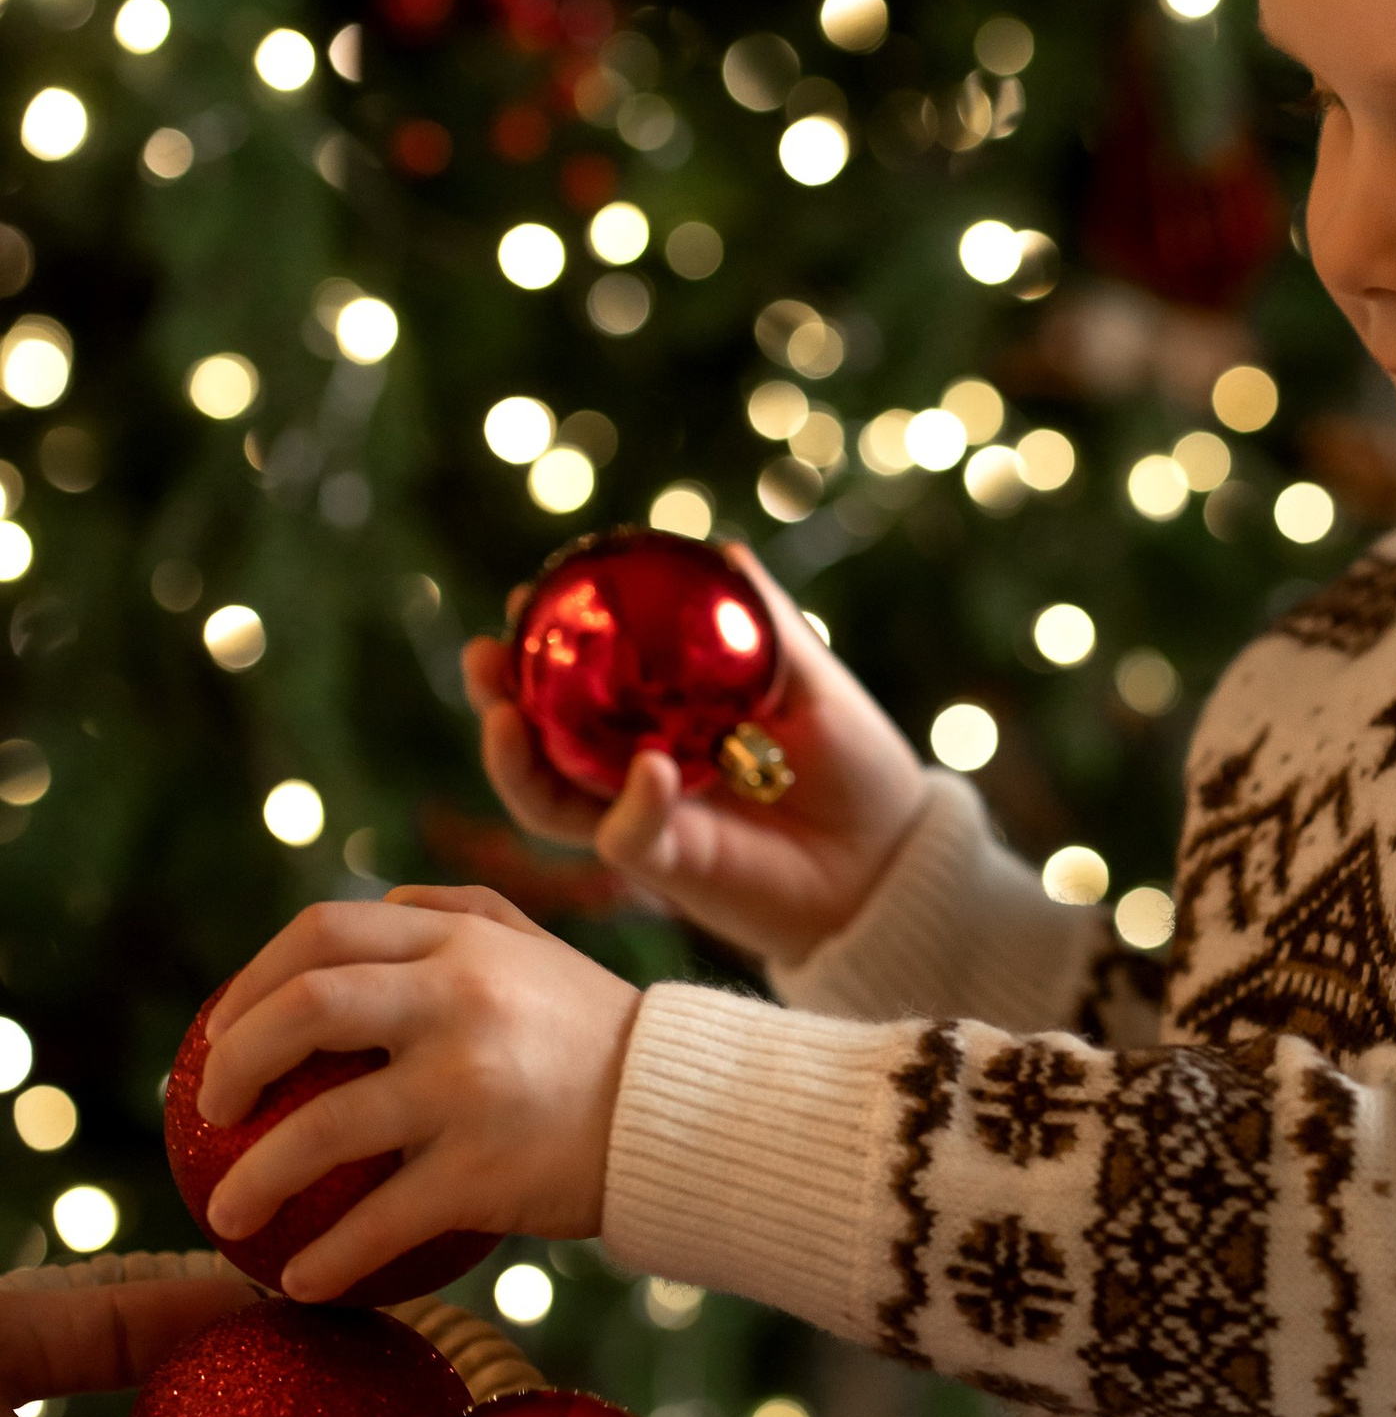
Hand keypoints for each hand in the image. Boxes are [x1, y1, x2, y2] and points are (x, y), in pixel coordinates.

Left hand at [197, 889, 636, 1300]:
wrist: (688, 1115)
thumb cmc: (598, 1035)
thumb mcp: (535, 946)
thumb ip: (456, 914)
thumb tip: (370, 914)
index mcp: (462, 939)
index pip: (322, 933)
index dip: (250, 982)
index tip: (220, 1035)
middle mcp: (461, 998)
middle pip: (303, 1011)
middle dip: (233, 1065)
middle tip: (211, 1112)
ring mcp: (472, 1085)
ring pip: (323, 1130)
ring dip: (255, 1181)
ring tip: (227, 1216)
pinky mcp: (487, 1170)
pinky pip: (380, 1221)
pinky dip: (327, 1258)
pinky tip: (298, 1279)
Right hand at [465, 544, 927, 969]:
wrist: (892, 859)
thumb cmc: (855, 767)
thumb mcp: (812, 681)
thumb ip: (766, 625)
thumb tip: (726, 551)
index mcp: (658, 715)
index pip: (575, 677)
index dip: (538, 641)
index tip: (523, 598)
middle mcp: (631, 766)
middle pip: (534, 736)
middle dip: (494, 698)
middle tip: (483, 659)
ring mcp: (641, 816)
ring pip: (546, 798)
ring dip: (514, 760)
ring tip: (504, 719)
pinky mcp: (668, 866)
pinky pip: (624, 834)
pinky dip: (632, 801)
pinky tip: (651, 768)